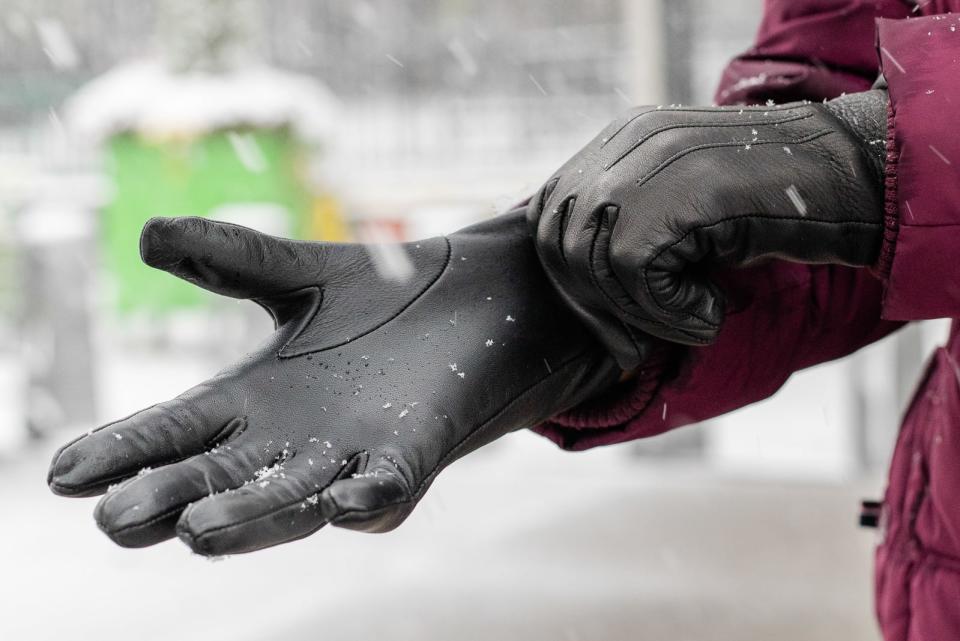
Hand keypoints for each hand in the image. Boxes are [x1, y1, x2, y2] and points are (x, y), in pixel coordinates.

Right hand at [47, 210, 620, 554]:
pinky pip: (389, 488)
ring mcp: (356, 451)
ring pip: (294, 498)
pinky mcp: (417, 451)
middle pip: (220, 479)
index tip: (63, 473)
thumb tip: (145, 233)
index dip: (125, 451)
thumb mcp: (301, 272)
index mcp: (258, 399)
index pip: (177, 431)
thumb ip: (232, 260)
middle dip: (168, 499)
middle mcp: (297, 439)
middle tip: (111, 518)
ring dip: (251, 517)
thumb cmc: (390, 296)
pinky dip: (368, 497)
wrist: (484, 300)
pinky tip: (345, 502)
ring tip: (195, 531)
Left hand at [528, 90, 887, 363]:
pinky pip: (632, 277)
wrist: (847, 179)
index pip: (549, 212)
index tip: (605, 317)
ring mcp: (643, 166)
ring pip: (591, 264)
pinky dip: (669, 313)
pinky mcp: (668, 199)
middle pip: (556, 241)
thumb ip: (631, 220)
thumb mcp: (685, 201)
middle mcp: (623, 144)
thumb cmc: (770, 203)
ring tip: (692, 317)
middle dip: (589, 304)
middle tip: (631, 345)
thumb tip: (576, 281)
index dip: (566, 273)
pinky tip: (711, 311)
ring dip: (637, 313)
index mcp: (620, 139)